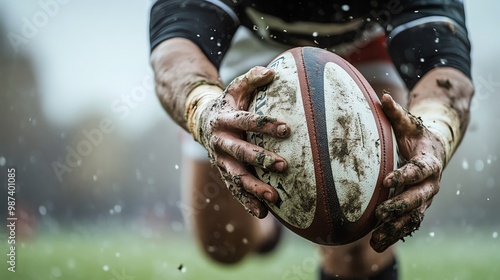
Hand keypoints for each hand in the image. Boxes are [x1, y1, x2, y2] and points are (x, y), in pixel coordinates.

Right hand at [196, 66, 290, 217]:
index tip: (286, 129)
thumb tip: (271, 72)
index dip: (264, 125)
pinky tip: (263, 213)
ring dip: (254, 187)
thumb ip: (251, 79)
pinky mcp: (223, 172)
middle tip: (283, 165)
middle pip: (240, 151)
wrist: (200, 121)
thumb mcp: (235, 88)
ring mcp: (220, 159)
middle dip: (260, 159)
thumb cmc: (227, 103)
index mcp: (224, 118)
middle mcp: (220, 141)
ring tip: (274, 197)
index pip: (246, 120)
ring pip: (235, 176)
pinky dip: (246, 201)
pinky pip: (234, 189)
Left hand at [370, 94, 445, 251]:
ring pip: (413, 217)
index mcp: (429, 162)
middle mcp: (431, 184)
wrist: (435, 152)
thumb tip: (382, 97)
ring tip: (376, 241)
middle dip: (400, 207)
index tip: (388, 180)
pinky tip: (376, 244)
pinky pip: (407, 225)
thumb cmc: (417, 136)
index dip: (405, 175)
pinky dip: (393, 234)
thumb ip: (396, 113)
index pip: (419, 170)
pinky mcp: (417, 209)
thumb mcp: (409, 124)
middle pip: (418, 198)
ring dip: (395, 229)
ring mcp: (425, 199)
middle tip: (380, 214)